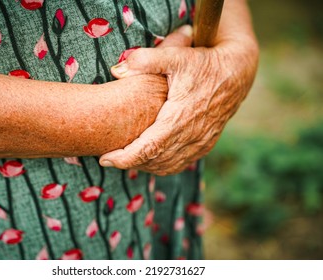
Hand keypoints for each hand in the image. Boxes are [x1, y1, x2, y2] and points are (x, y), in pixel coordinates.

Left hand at [99, 24, 257, 175]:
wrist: (237, 73)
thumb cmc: (204, 64)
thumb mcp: (176, 56)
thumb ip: (146, 60)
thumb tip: (116, 70)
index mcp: (180, 118)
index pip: (148, 149)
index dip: (124, 158)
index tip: (105, 159)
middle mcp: (191, 136)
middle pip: (154, 161)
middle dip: (129, 163)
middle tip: (109, 158)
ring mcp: (200, 143)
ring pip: (167, 166)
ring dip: (144, 165)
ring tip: (126, 158)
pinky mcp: (205, 145)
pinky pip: (180, 163)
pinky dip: (161, 165)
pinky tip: (150, 159)